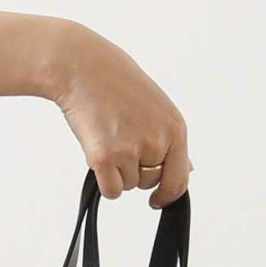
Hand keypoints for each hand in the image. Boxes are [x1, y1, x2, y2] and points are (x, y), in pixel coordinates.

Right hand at [47, 20, 192, 208]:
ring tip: (106, 137)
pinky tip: (96, 154)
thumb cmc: (113, 80)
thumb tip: (186, 168)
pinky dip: (103, 180)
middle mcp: (156, 141)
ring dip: (116, 171)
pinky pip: (111, 190)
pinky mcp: (104, 156)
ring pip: (128, 185)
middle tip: (118, 141)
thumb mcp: (155, 105)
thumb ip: (169, 139)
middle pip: (150, 182)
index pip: (180, 179)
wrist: (79, 66)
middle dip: (135, 170)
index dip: (167, 194)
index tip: (156, 200)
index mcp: (174, 128)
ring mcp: (130, 149)